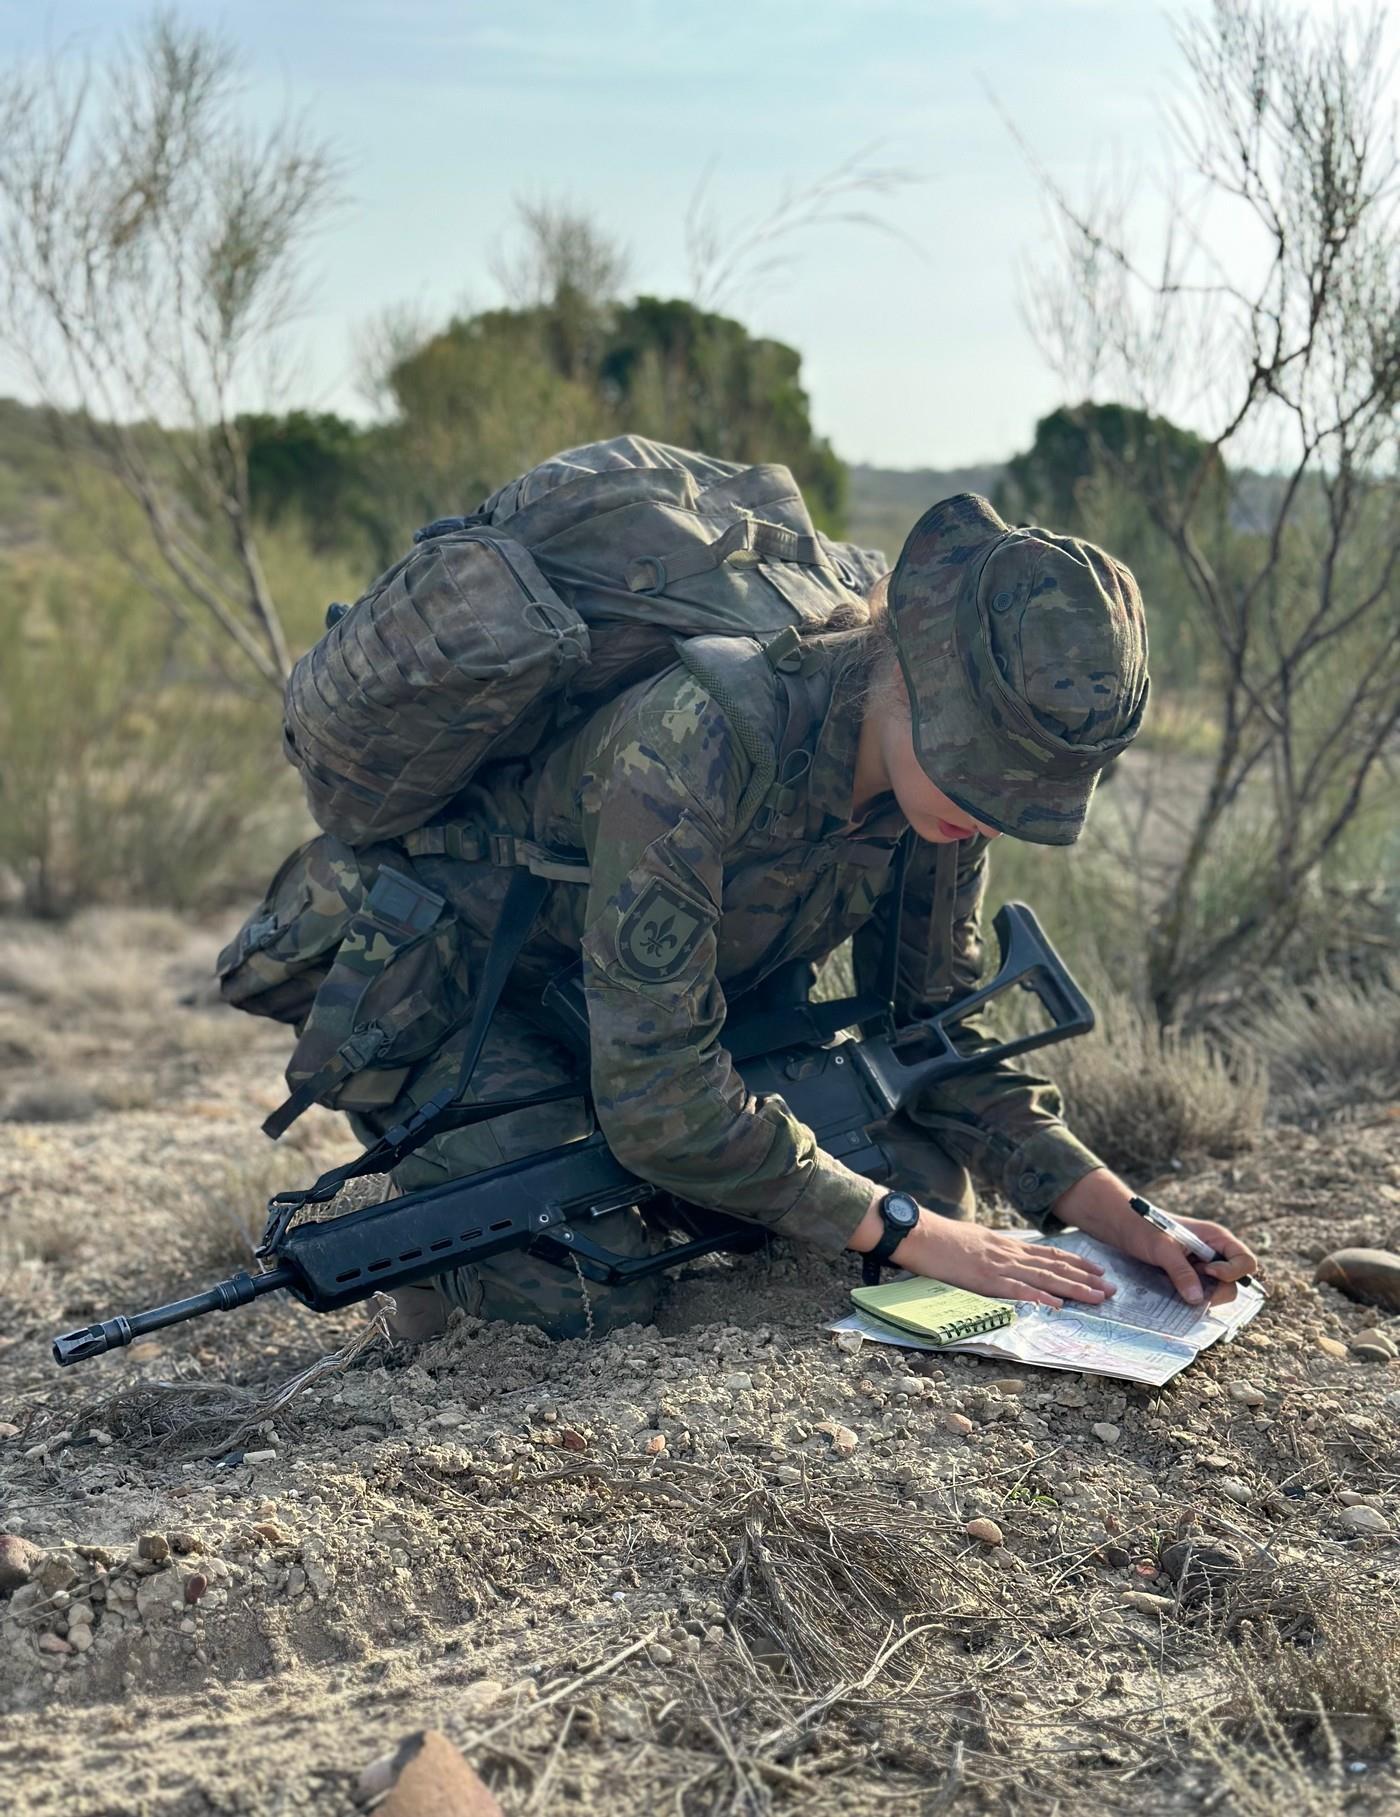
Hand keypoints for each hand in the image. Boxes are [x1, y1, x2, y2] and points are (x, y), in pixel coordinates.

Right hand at [848, 1198, 1114, 1308]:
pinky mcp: (985, 1278)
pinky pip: (1018, 1290)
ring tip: (1098, 1297)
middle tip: (1112, 1289)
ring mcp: (998, 1266)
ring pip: (1045, 1278)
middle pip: (1055, 1266)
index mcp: (1006, 1245)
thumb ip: (994, 1252)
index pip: (1049, 1254)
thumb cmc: (940, 1238)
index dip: (1076, 1262)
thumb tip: (1008, 1262)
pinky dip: (1040, 1298)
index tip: (1098, 1270)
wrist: (919, 1232)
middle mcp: (1009, 1253)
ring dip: (1074, 1289)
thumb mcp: (975, 1241)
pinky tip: (1058, 1305)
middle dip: (1086, 1278)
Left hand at [1054, 1170, 1259, 1304]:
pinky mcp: (1191, 1276)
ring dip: (1204, 1296)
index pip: (1246, 1261)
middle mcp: (1214, 1253)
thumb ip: (1181, 1271)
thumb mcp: (1161, 1248)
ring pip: (1219, 1291)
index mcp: (1216, 1238)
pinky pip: (1202, 1292)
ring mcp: (1203, 1266)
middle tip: (1191, 1290)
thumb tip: (1197, 1299)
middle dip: (1218, 1291)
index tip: (1207, 1271)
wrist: (1122, 1227)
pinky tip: (1175, 1292)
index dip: (1232, 1272)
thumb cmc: (1142, 1227)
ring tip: (1179, 1287)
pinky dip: (1193, 1296)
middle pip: (1235, 1282)